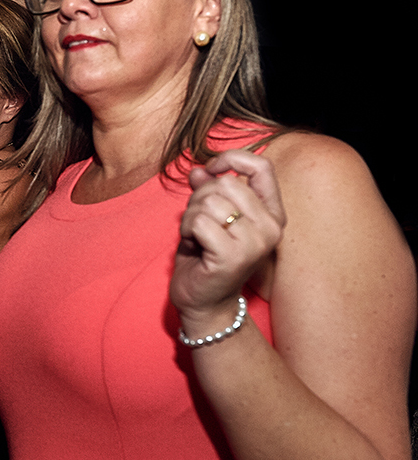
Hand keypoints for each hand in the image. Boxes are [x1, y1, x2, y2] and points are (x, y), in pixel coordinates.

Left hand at [171, 149, 285, 333]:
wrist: (204, 301)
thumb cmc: (207, 256)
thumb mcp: (209, 216)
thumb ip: (207, 190)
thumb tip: (198, 169)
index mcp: (272, 213)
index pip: (261, 166)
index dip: (231, 158)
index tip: (211, 169)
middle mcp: (270, 227)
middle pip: (226, 183)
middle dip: (200, 197)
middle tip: (199, 222)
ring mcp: (254, 242)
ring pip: (210, 201)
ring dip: (191, 216)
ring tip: (197, 237)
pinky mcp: (233, 256)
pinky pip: (199, 222)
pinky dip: (187, 230)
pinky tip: (194, 246)